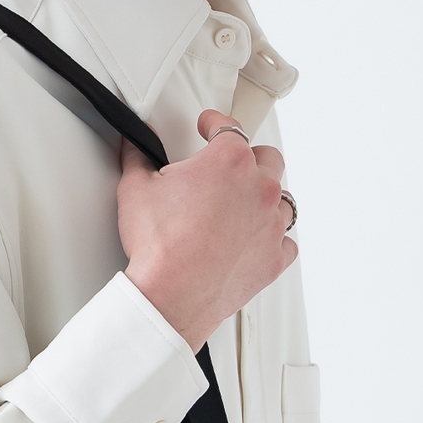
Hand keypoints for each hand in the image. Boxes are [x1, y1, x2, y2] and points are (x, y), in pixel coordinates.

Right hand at [117, 110, 297, 350]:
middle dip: (250, 158)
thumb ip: (138, 157)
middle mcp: (259, 188)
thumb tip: (135, 144)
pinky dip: (275, 240)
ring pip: (283, 200)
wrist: (171, 298)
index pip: (228, 128)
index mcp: (229, 161)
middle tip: (232, 167)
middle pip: (267, 159)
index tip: (211, 126)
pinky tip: (259, 240)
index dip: (215, 123)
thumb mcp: (136, 190)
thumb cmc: (159, 249)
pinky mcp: (273, 259)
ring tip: (248, 206)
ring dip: (267, 198)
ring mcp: (270, 225)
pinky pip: (287, 243)